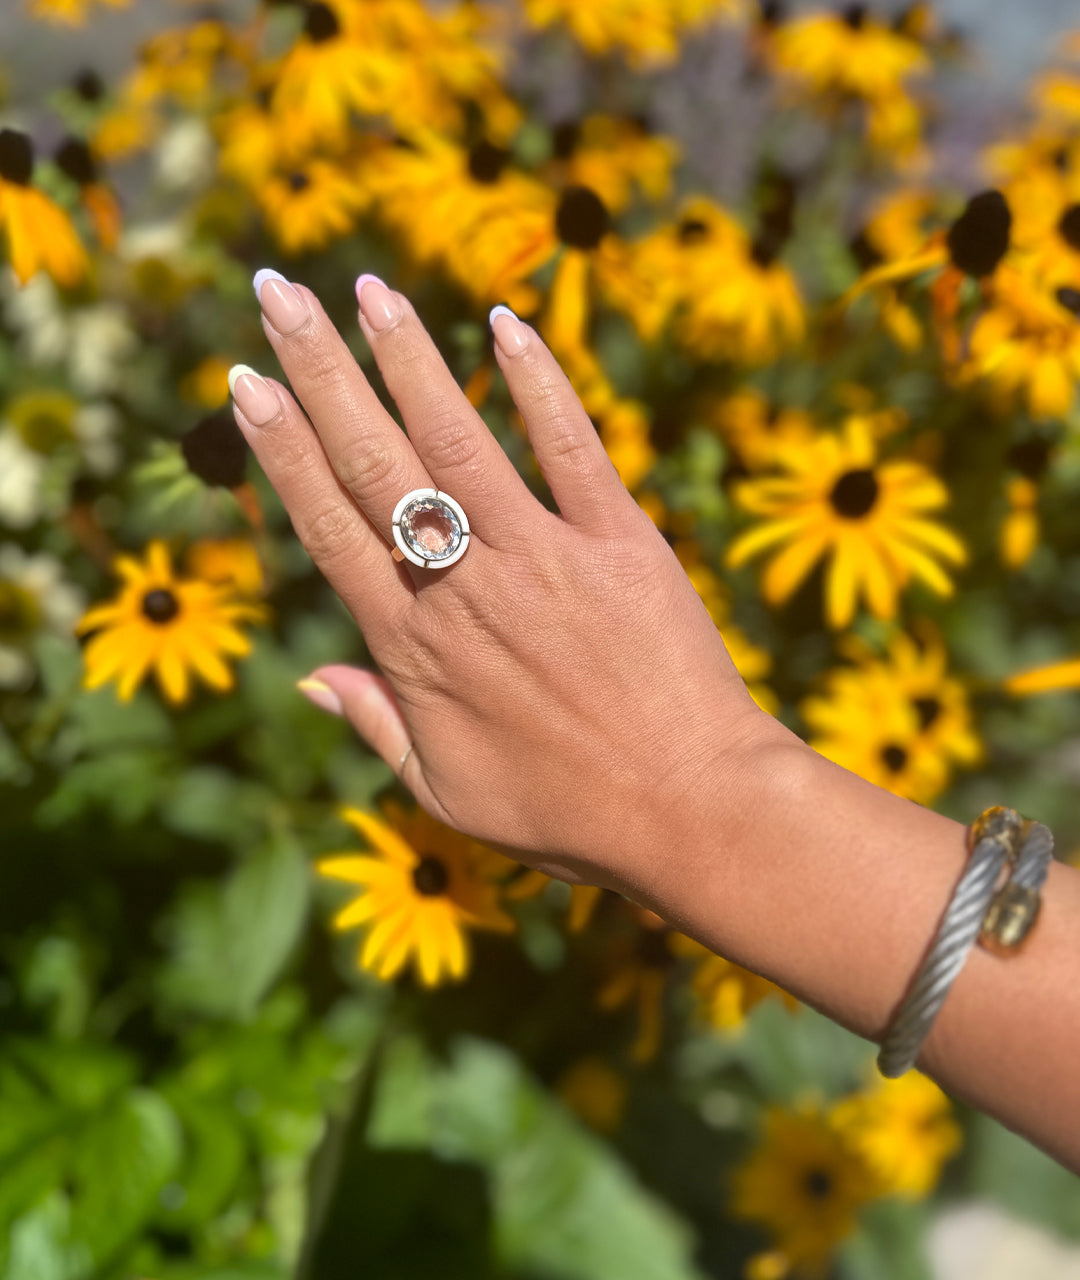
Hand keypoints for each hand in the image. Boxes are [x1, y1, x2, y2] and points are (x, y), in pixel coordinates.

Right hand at [230, 273, 777, 902]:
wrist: (691, 813)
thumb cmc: (569, 816)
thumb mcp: (449, 792)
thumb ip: (377, 726)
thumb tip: (310, 678)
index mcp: (415, 648)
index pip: (329, 526)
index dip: (282, 450)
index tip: (245, 386)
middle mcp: (465, 588)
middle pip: (374, 463)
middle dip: (318, 370)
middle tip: (275, 292)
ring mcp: (543, 557)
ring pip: (457, 439)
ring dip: (407, 357)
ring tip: (365, 287)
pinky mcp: (620, 543)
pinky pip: (572, 447)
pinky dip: (539, 384)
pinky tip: (505, 322)